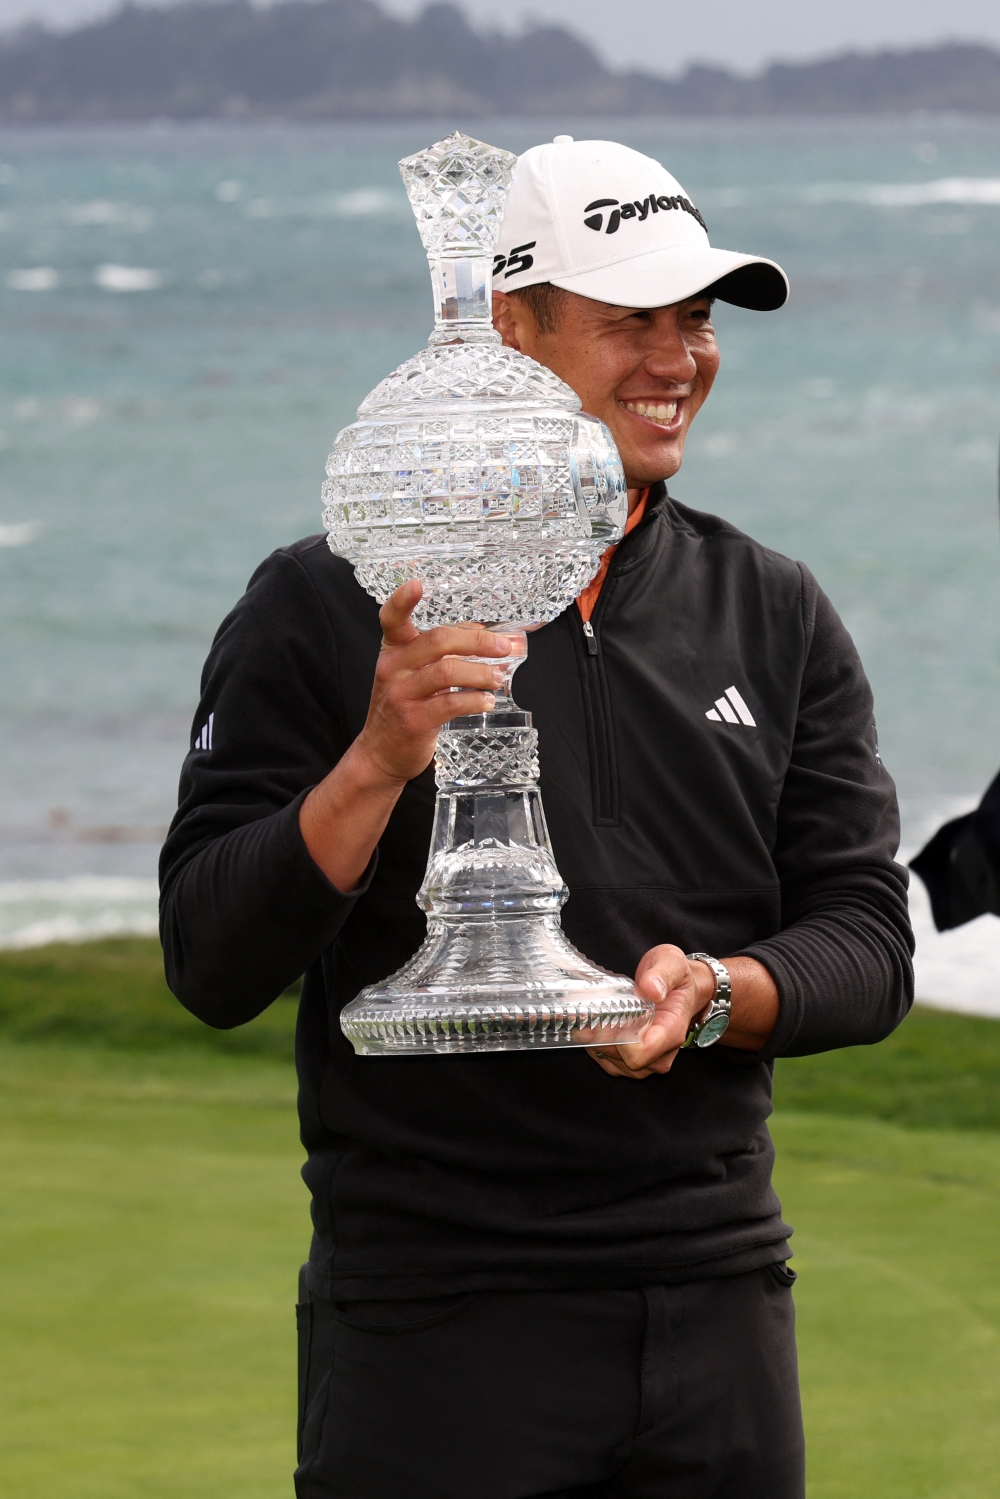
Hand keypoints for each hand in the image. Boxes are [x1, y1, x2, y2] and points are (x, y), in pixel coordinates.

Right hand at [355, 579, 513, 786]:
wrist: (381, 753)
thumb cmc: (404, 707)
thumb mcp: (413, 673)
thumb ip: (442, 651)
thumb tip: (484, 633)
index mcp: (393, 650)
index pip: (391, 618)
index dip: (402, 600)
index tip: (417, 583)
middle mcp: (393, 668)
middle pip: (438, 640)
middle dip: (479, 642)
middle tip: (505, 647)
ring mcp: (401, 694)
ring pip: (448, 671)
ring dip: (481, 672)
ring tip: (498, 678)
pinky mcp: (414, 720)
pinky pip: (451, 703)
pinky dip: (475, 700)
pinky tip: (487, 701)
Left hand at [587, 945, 715, 1079]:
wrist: (685, 990)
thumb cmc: (678, 978)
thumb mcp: (673, 963)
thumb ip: (663, 974)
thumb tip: (651, 989)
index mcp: (671, 1031)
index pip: (640, 1054)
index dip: (617, 1041)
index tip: (602, 1020)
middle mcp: (662, 1053)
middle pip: (624, 1061)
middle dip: (602, 1040)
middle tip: (587, 1015)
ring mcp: (650, 1061)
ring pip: (614, 1064)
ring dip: (597, 1044)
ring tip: (588, 1019)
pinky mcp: (638, 1061)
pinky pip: (611, 1063)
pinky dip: (599, 1048)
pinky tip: (594, 1028)